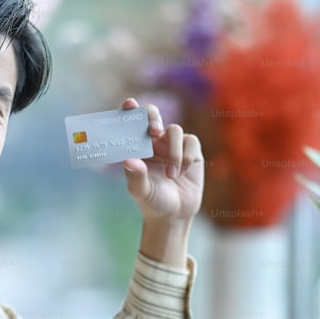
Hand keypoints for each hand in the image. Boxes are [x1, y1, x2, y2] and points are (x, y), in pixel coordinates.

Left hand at [121, 99, 203, 221]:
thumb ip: (135, 177)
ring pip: (175, 130)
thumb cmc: (152, 201)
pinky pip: (191, 141)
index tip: (129, 104)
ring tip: (170, 175)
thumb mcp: (141, 192)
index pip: (131, 123)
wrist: (174, 214)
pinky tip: (180, 173)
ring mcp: (173, 144)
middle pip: (153, 115)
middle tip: (154, 130)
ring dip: (173, 151)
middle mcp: (154, 141)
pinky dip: (185, 156)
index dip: (130, 110)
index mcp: (137, 146)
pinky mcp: (191, 151)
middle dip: (153, 117)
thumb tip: (128, 161)